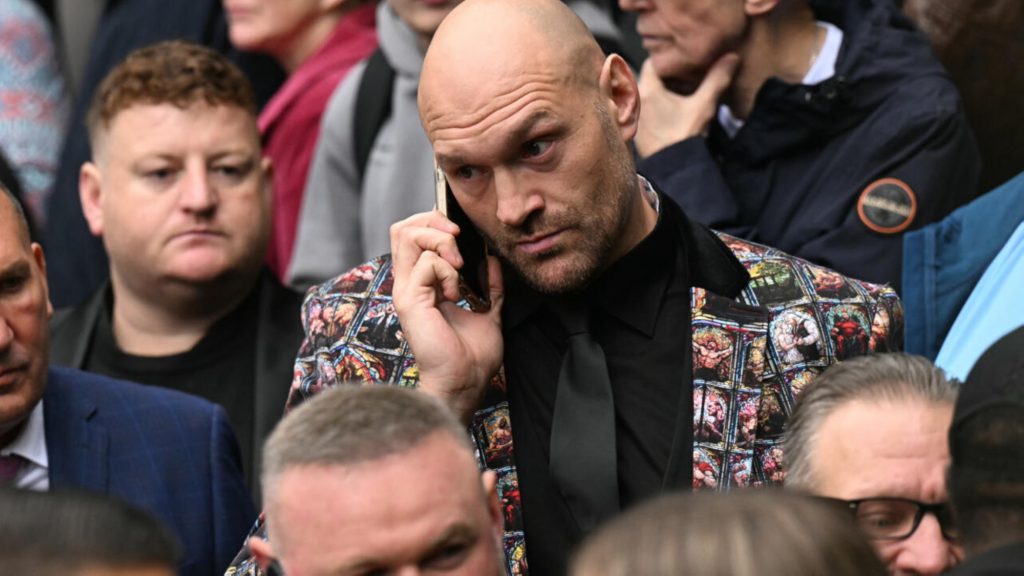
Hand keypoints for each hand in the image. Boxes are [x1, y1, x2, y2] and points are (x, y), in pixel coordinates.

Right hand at [390, 211, 504, 423]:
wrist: (466, 382)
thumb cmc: (473, 356)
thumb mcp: (488, 311)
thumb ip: (490, 286)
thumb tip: (491, 260)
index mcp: (423, 285)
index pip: (413, 236)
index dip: (435, 224)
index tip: (462, 236)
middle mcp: (409, 284)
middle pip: (403, 229)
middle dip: (434, 222)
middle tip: (458, 239)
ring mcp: (406, 291)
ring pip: (407, 235)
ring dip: (441, 242)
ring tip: (458, 266)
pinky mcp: (410, 300)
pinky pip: (426, 263)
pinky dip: (448, 271)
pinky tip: (455, 294)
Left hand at [635, 53, 739, 157]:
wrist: (673, 170)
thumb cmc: (684, 136)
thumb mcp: (703, 106)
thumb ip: (716, 79)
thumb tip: (732, 57)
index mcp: (647, 89)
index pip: (654, 62)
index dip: (671, 60)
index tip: (686, 62)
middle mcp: (636, 100)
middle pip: (653, 77)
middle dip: (671, 76)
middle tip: (691, 76)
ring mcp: (636, 115)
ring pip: (651, 93)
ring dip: (668, 91)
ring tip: (688, 91)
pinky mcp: (639, 128)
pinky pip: (649, 108)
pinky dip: (662, 104)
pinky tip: (679, 109)